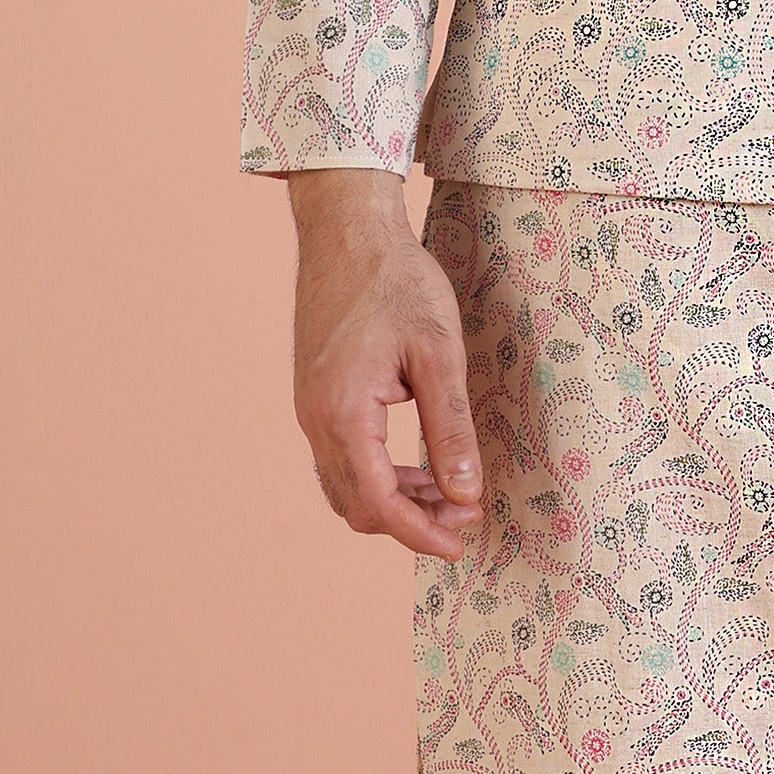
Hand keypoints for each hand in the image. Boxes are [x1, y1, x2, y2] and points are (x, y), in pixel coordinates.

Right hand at [287, 168, 483, 558]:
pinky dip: (379, 473)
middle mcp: (314, 420)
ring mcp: (308, 408)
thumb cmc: (397, 282)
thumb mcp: (438, 352)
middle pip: (357, 504)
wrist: (348, 231)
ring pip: (346, 485)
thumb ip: (450, 426)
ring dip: (395, 500)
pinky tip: (417, 463)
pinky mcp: (314, 395)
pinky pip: (341, 457)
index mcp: (342, 413)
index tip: (460, 542)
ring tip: (449, 491)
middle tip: (465, 513)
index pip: (378, 503)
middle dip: (412, 521)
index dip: (420, 533)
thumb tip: (464, 492)